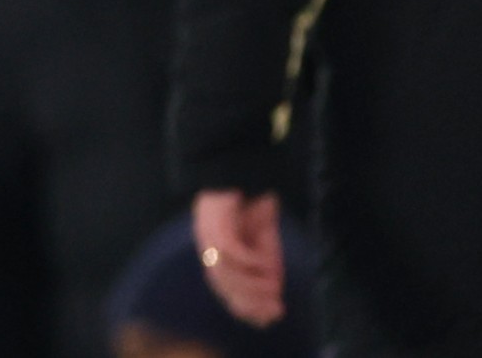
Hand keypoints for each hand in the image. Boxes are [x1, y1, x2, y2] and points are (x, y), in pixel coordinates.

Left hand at [194, 190, 283, 325]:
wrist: (244, 162)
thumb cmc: (255, 202)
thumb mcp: (265, 241)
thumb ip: (266, 268)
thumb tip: (273, 301)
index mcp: (217, 251)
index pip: (223, 289)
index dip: (245, 307)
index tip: (271, 318)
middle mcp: (207, 242)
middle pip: (220, 284)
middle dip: (250, 300)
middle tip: (276, 306)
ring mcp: (206, 229)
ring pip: (221, 270)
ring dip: (250, 283)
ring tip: (274, 285)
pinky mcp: (212, 215)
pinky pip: (228, 247)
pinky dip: (249, 260)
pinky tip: (267, 264)